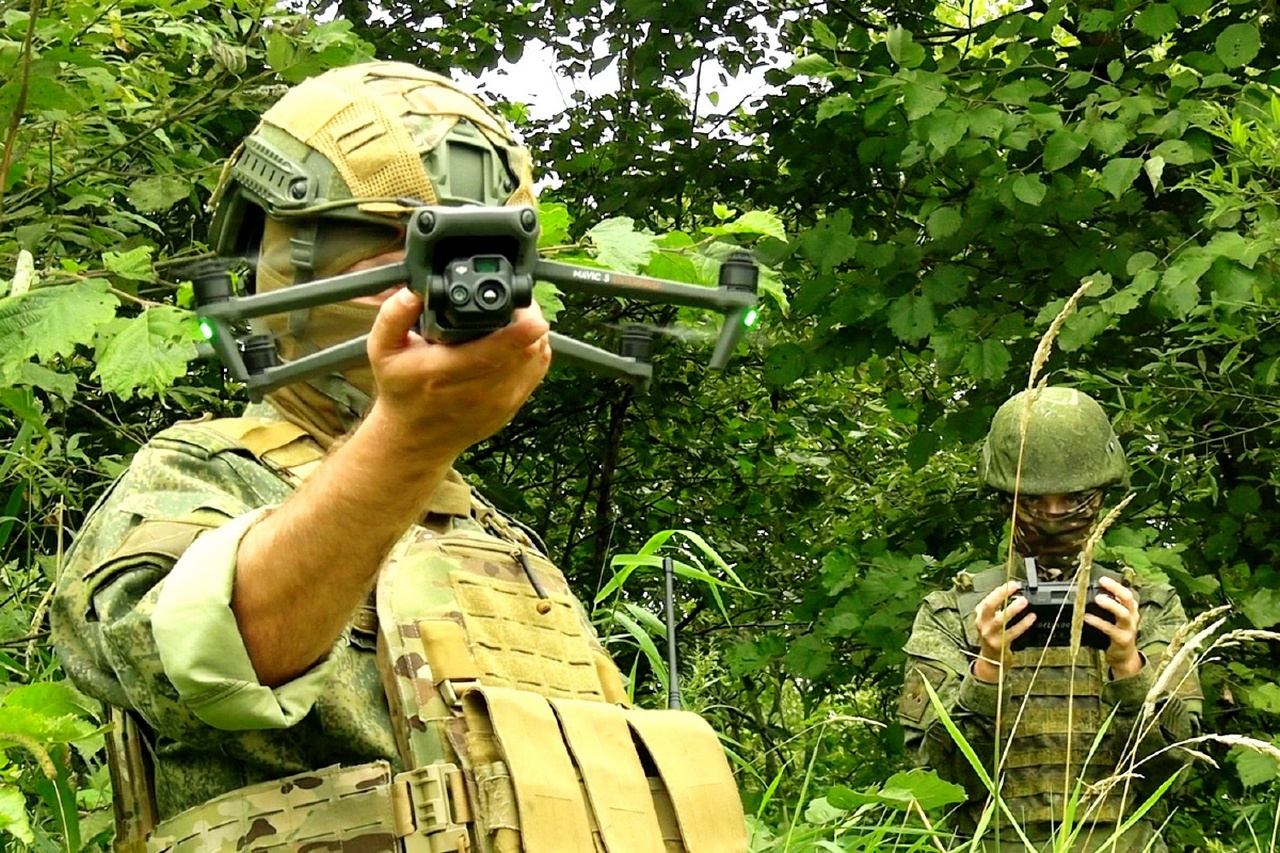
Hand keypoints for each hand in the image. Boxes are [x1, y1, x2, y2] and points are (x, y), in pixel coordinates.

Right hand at [365, 288, 550, 460]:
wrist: (415, 438)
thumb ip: (394, 316)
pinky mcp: (511, 407)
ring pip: (534, 361)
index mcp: (443, 373)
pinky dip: (536, 352)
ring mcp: (498, 402)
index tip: (533, 318)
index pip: (490, 353)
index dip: (517, 333)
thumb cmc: (402, 390)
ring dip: (535, 335)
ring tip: (520, 318)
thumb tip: (413, 292)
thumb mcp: (383, 350)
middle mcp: (475, 391)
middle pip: (522, 352)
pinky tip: (523, 340)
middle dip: (528, 322)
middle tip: (519, 302)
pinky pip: (536, 373)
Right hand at [972, 581, 1034, 682]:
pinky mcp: (999, 644)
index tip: (1012, 584)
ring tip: (1023, 601)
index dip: (1000, 590)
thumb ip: (998, 607)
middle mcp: (982, 624)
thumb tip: (1014, 593)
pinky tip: (1031, 618)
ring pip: (1000, 620)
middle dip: (1001, 595)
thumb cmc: (993, 635)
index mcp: (980, 615)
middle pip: (989, 606)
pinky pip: (1012, 632)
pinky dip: (1023, 624)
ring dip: (1012, 609)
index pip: (988, 599)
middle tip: (1014, 587)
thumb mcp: (990, 620)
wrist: (991, 660)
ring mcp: (990, 635)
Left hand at [1087, 576, 1142, 678]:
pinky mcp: (1122, 640)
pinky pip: (1110, 629)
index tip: (1103, 578)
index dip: (1116, 585)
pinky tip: (1087, 618)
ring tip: (1098, 599)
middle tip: (1102, 582)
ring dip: (1111, 605)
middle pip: (1128, 599)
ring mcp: (1129, 629)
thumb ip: (1109, 607)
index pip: (1127, 594)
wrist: (1124, 657)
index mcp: (1131, 610)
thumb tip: (1089, 592)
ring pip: (1123, 613)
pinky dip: (1099, 622)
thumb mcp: (1116, 619)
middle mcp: (1132, 617)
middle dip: (1116, 589)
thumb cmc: (1117, 634)